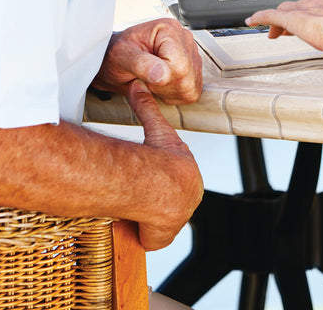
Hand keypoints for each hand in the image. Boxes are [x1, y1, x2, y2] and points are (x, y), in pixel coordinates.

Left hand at [93, 19, 201, 104]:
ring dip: (167, 93)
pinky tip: (159, 85)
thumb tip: (162, 74)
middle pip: (187, 79)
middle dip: (163, 88)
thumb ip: (140, 64)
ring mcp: (191, 54)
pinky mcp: (193, 70)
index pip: (180, 67)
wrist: (114, 62)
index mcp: (169, 30)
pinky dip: (174, 96)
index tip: (143, 77)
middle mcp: (184, 39)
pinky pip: (191, 93)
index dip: (161, 80)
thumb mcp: (119, 56)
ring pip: (190, 88)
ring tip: (151, 81)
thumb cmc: (116, 55)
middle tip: (145, 79)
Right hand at [126, 81, 202, 250]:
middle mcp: (188, 198)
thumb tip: (137, 86)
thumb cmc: (160, 156)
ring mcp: (177, 219)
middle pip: (169, 201)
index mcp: (189, 175)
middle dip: (156, 197)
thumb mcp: (156, 127)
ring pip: (158, 219)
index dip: (162, 176)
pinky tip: (133, 220)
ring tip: (136, 204)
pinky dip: (141, 230)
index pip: (176, 178)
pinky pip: (150, 236)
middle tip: (142, 191)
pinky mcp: (162, 237)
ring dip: (148, 213)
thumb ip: (147, 108)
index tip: (152, 174)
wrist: (160, 184)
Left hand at [245, 0, 322, 53]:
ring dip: (276, 20)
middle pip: (299, 7)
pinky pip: (271, 16)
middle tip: (285, 30)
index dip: (309, 14)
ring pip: (285, 11)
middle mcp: (319, 3)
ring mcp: (306, 11)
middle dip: (291, 16)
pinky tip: (253, 21)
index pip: (316, 6)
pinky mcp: (293, 19)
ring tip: (271, 30)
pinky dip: (261, 17)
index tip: (308, 22)